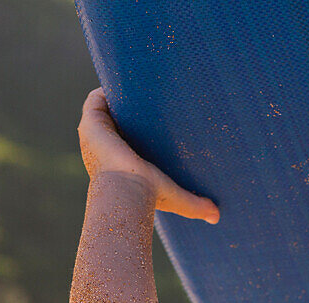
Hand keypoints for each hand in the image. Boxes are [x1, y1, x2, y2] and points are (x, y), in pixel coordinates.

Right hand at [77, 87, 219, 223]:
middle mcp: (104, 149)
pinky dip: (106, 91)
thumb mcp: (177, 200)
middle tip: (152, 97)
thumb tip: (217, 216)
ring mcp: (96, 136)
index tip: (158, 118)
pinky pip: (94, 101)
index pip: (127, 141)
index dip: (139, 129)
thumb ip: (196, 206)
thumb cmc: (150, 197)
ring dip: (117, 98)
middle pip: (116, 123)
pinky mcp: (91, 123)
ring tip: (139, 84)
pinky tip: (123, 81)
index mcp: (119, 163)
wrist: (128, 191)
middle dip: (130, 110)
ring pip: (104, 110)